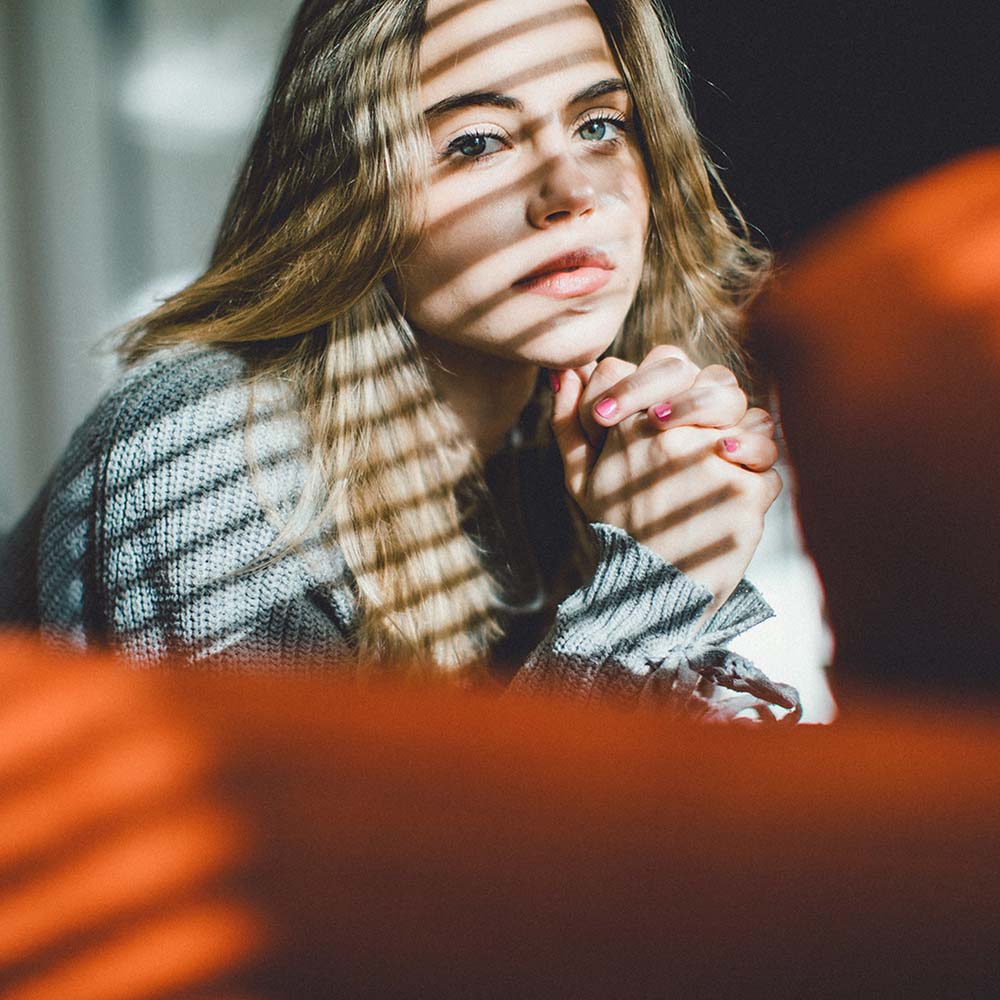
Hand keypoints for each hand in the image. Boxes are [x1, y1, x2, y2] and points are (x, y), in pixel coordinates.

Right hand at [550, 348, 781, 611]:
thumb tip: (564, 373)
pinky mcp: (745, 489)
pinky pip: (767, 469)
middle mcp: (669, 433)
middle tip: (707, 439)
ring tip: (725, 473)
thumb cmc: (617, 529)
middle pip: (717, 382)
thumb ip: (567, 422)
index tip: (668, 413)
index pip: (666, 362)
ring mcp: (710, 459)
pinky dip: (757, 485)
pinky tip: (733, 505)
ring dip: (746, 443)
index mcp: (628, 423)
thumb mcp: (579, 478)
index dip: (674, 381)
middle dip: (717, 406)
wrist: (649, 594)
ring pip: (752, 421)